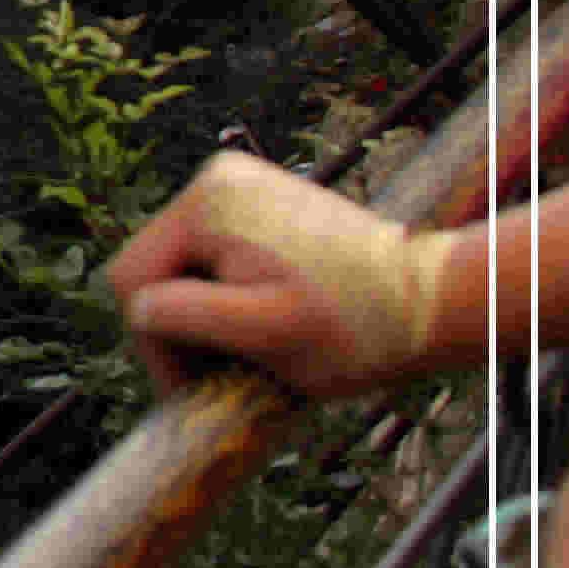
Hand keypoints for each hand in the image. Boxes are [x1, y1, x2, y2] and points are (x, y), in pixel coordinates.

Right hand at [98, 151, 442, 400]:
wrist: (433, 299)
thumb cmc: (360, 324)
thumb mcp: (267, 332)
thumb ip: (190, 315)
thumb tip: (138, 311)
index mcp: (208, 205)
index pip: (134, 278)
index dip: (152, 341)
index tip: (189, 386)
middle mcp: (216, 181)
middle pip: (157, 268)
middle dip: (180, 326)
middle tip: (217, 375)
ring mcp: (239, 186)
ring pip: (184, 265)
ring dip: (203, 313)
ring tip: (246, 351)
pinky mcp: (260, 201)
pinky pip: (213, 254)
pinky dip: (226, 293)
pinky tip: (261, 320)